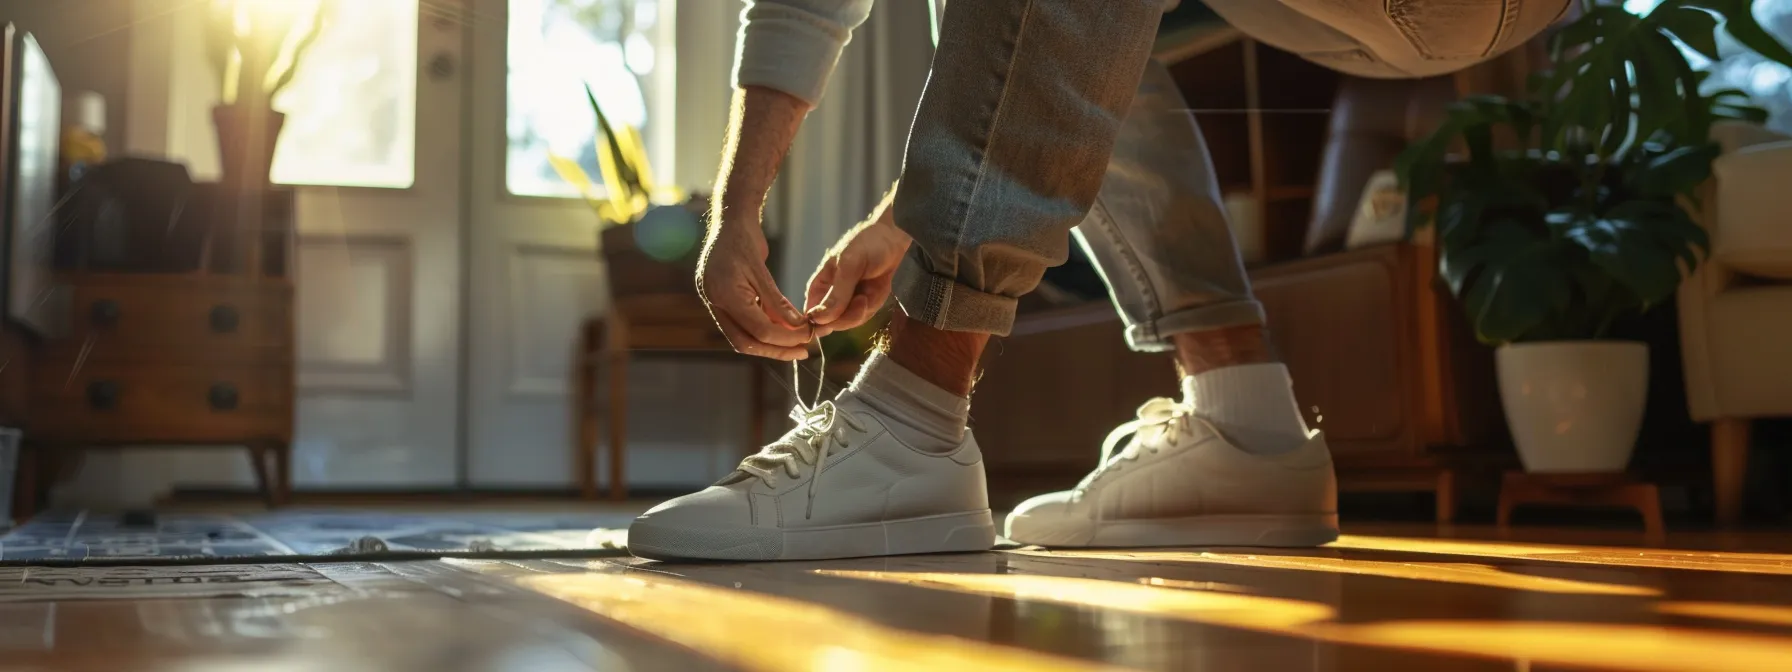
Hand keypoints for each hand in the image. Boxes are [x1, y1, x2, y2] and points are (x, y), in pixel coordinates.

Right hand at [696, 220, 810, 359]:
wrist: (727, 220)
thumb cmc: (744, 238)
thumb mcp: (761, 269)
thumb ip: (776, 301)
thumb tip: (797, 328)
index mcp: (723, 294)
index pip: (757, 330)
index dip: (785, 338)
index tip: (808, 338)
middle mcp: (715, 303)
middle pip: (745, 342)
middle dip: (775, 350)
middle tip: (802, 351)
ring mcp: (715, 303)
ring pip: (742, 337)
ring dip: (770, 343)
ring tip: (797, 343)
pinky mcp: (721, 301)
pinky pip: (741, 324)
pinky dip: (762, 328)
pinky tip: (783, 328)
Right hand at [805, 216, 911, 336]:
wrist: (894, 239)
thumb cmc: (867, 244)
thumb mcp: (850, 265)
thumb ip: (837, 293)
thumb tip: (818, 318)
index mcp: (819, 286)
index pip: (810, 314)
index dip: (817, 324)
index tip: (831, 322)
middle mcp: (830, 297)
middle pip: (830, 323)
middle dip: (847, 316)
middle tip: (861, 301)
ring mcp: (849, 302)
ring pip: (849, 323)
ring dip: (861, 311)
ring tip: (868, 294)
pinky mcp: (865, 305)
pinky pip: (864, 317)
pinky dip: (872, 308)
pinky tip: (875, 292)